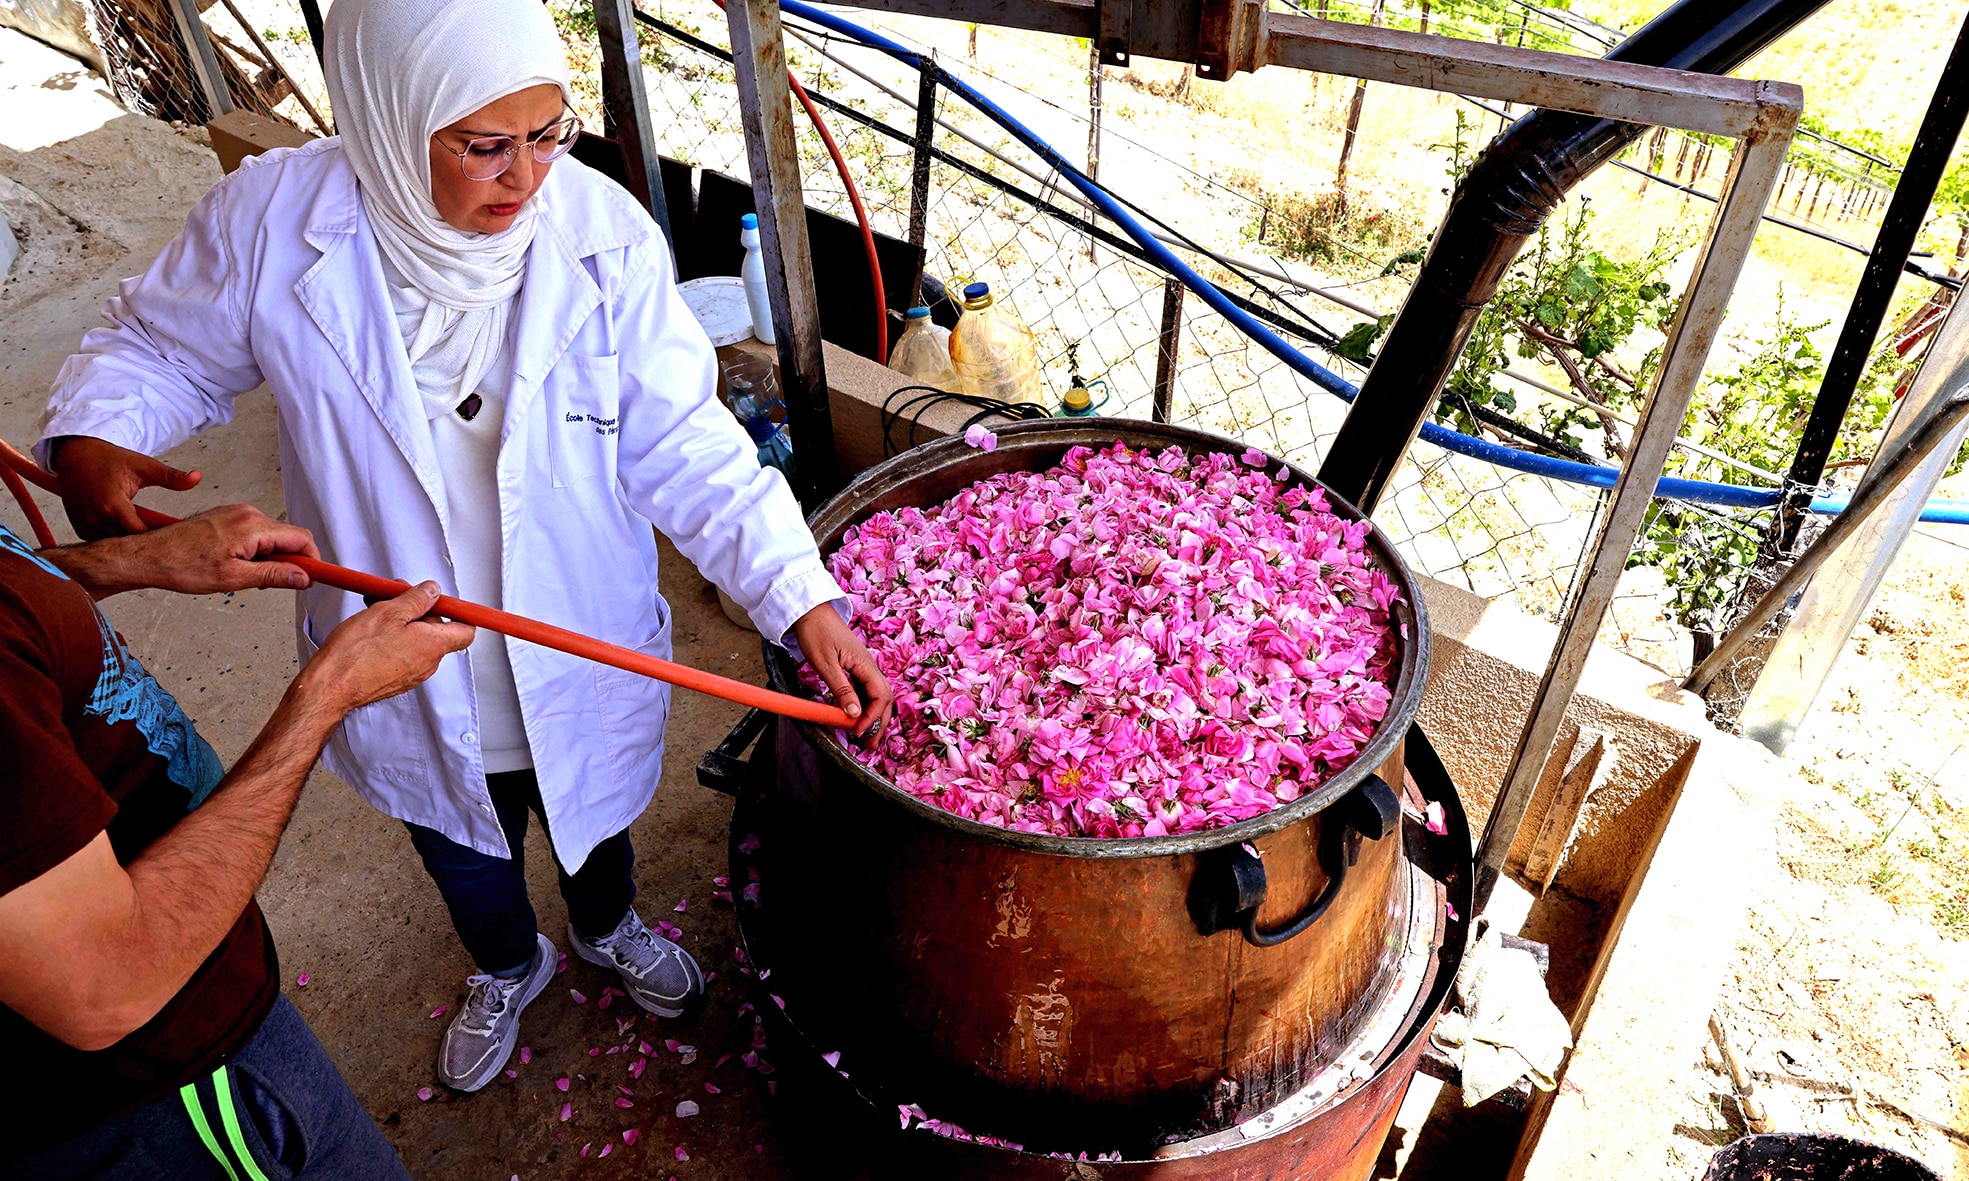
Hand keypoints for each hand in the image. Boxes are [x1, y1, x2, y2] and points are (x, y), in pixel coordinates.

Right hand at [49, 436, 201, 539]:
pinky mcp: (80, 529)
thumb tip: (197, 477)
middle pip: (129, 544)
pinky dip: (116, 541)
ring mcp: (85, 526)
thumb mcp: (143, 465)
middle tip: (169, 543)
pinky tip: (131, 536)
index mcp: (113, 505)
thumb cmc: (108, 460)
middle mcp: (97, 519)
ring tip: (151, 539)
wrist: (75, 455)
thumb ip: (170, 476)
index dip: (160, 539)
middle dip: (149, 544)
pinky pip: (102, 543)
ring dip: (132, 544)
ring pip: (116, 546)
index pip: (141, 535)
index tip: (177, 539)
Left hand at [118, 505, 318, 594]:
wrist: (148, 556)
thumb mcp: (234, 578)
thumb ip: (274, 576)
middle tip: (275, 585)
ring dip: (271, 558)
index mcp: (253, 526)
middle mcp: (247, 513)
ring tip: (248, 577)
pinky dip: (256, 551)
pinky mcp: (225, 517)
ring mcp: (235, 513)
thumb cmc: (182, 566)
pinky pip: (254, 533)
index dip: (313, 561)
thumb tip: (303, 577)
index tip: (317, 578)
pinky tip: (237, 566)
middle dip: (290, 562)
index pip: (301, 539)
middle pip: (288, 537)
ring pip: (270, 536)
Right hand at [301, 582, 475, 714]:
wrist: (331, 686)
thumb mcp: (388, 612)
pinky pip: (402, 653)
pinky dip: (392, 637)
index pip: (466, 630)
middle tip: (396, 595)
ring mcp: (412, 674)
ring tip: (377, 608)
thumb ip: (416, 599)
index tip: (445, 601)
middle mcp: (428, 663)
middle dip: (419, 609)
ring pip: (416, 640)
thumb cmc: (355, 654)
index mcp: (433, 646)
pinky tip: (372, 628)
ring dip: (402, 621)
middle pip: (437, 631)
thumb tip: (433, 591)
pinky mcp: (395, 679)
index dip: (458, 613)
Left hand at [790, 603, 892, 740]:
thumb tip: (855, 715)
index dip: (873, 718)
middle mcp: (869, 667)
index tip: (858, 732)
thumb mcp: (826, 664)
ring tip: (865, 736)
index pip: (881, 697)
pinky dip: (864, 707)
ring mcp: (863, 667)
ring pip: (877, 696)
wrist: (810, 611)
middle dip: (879, 724)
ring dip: (873, 717)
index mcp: (866, 665)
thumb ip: (841, 690)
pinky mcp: (855, 668)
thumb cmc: (816, 632)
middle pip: (884, 699)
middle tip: (869, 745)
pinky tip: (856, 718)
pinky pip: (866, 691)